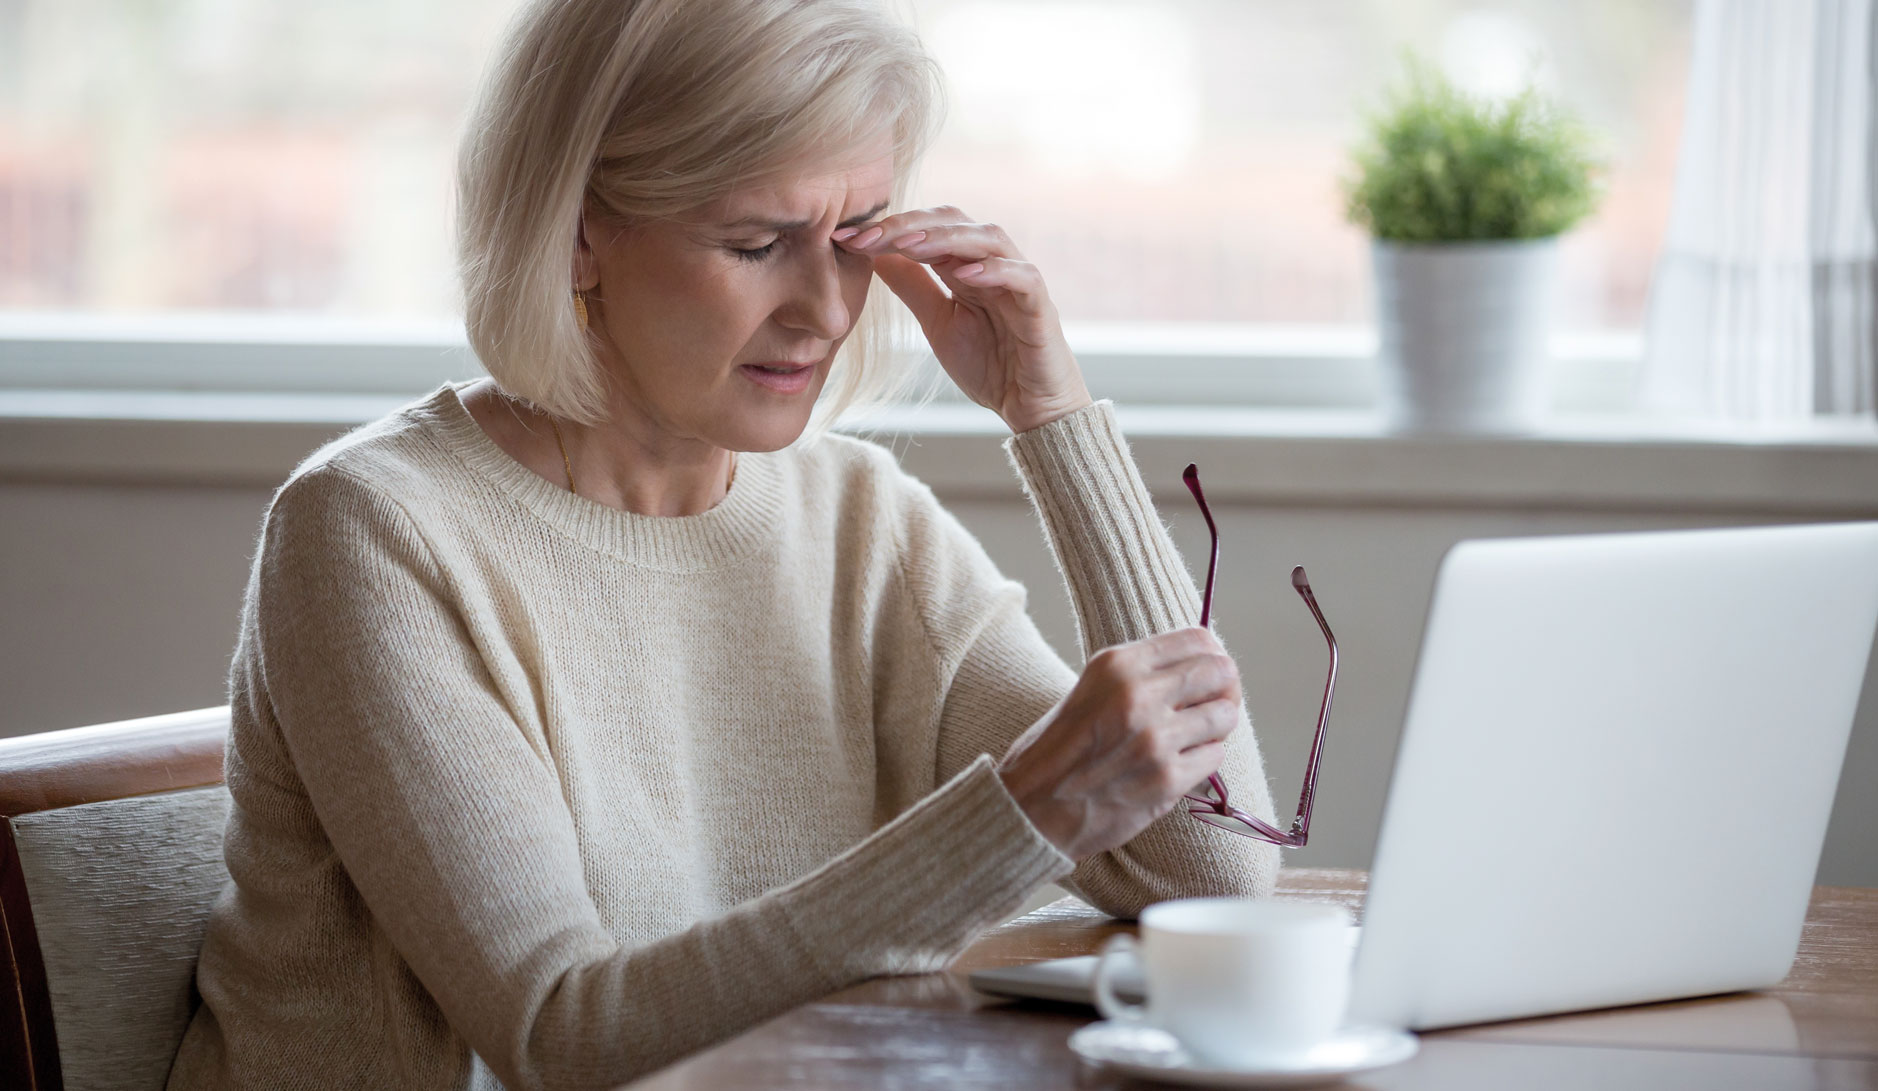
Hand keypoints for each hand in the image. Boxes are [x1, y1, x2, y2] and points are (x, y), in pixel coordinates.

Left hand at [834, 205, 1092, 432]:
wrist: (1029, 409)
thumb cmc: (991, 365)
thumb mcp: (938, 323)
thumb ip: (913, 287)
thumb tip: (875, 254)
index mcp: (966, 266)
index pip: (928, 229)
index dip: (889, 228)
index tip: (845, 238)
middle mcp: (993, 264)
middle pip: (954, 222)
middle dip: (909, 225)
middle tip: (868, 235)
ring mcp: (1019, 281)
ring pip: (988, 239)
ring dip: (946, 238)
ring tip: (909, 245)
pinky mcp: (1041, 307)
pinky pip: (1023, 277)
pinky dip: (996, 270)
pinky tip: (964, 274)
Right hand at [996, 627, 1241, 859]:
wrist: (1032, 807)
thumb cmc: (1060, 748)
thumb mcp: (1093, 689)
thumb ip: (1142, 674)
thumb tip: (1201, 667)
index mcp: (1118, 665)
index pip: (1197, 639)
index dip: (1212, 655)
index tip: (1210, 673)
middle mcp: (1138, 695)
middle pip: (1220, 672)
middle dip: (1225, 688)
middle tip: (1212, 704)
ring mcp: (1154, 739)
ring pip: (1225, 716)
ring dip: (1216, 727)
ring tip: (1193, 737)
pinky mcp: (1166, 779)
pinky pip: (1214, 757)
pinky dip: (1203, 760)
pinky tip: (1178, 764)